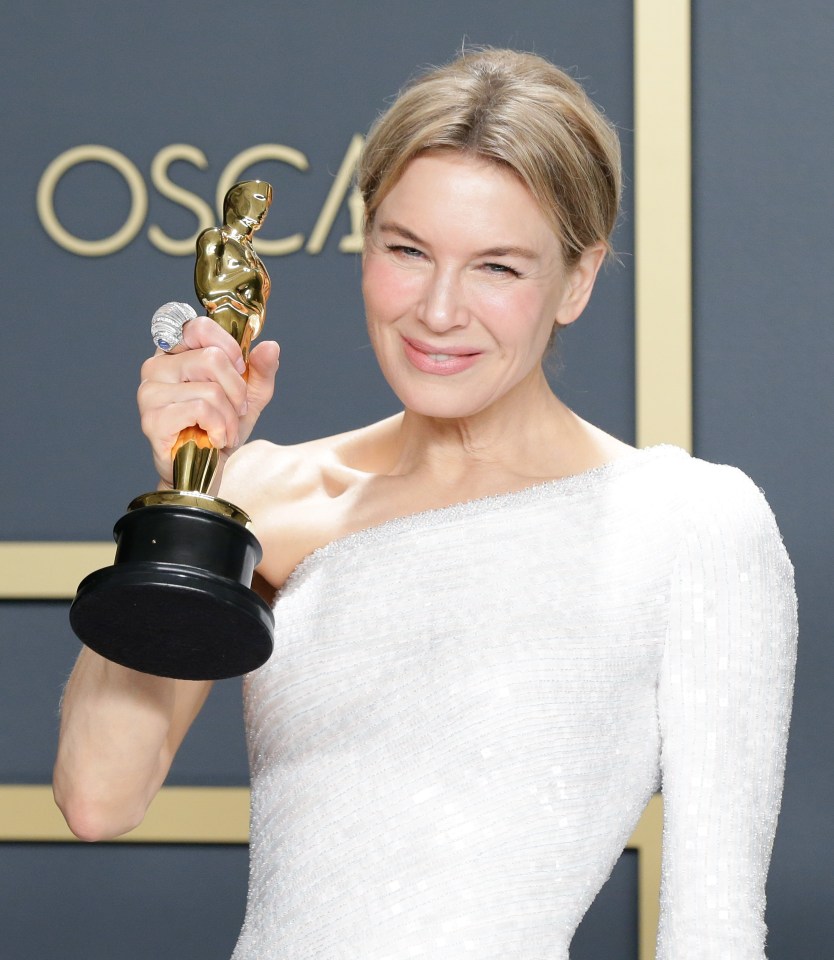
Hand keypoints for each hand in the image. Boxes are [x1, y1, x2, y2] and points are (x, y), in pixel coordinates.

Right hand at [137, 316, 279, 484]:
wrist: (207, 470)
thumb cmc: (220, 429)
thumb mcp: (250, 396)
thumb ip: (261, 370)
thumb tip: (270, 346)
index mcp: (176, 353)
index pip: (199, 326)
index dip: (229, 347)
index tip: (241, 369)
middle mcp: (156, 366)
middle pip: (211, 358)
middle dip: (237, 390)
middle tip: (237, 410)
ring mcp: (150, 392)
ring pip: (210, 389)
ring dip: (229, 417)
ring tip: (225, 431)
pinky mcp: (152, 419)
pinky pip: (200, 410)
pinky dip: (219, 428)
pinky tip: (214, 439)